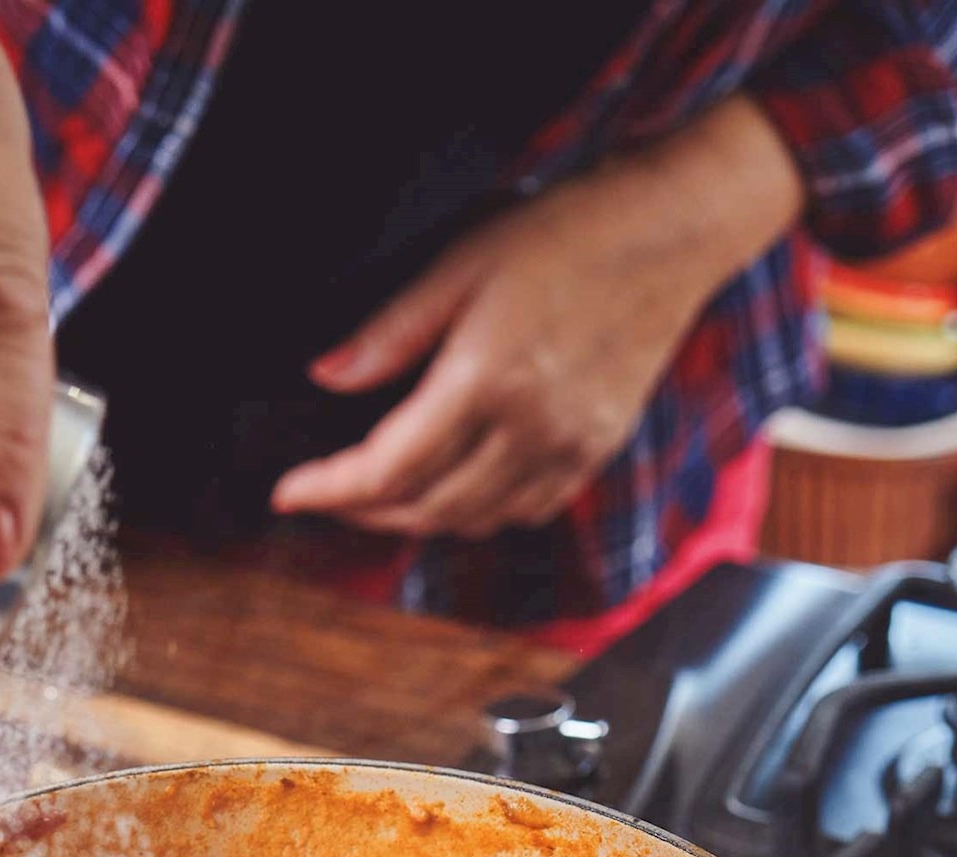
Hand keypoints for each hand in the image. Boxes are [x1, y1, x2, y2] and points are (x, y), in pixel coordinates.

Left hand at [272, 96, 802, 541]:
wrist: (667, 235)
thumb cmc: (565, 235)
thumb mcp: (460, 264)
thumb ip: (391, 331)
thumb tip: (327, 376)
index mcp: (486, 379)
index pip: (389, 467)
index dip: (330, 489)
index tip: (288, 492)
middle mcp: (531, 429)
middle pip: (427, 508)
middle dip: (365, 512)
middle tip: (326, 493)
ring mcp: (570, 448)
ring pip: (476, 522)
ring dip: (419, 520)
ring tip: (380, 498)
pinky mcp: (597, 452)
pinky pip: (526, 512)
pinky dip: (478, 515)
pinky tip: (455, 489)